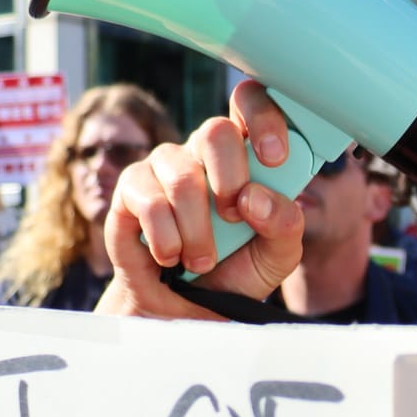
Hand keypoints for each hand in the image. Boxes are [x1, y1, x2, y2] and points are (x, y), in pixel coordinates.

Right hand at [96, 81, 303, 319]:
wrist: (185, 312)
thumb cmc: (233, 273)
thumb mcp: (277, 256)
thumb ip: (286, 225)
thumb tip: (255, 198)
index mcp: (245, 156)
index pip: (250, 104)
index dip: (264, 118)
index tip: (275, 157)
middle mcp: (203, 153)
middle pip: (215, 130)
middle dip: (231, 180)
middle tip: (233, 219)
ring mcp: (164, 167)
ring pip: (183, 176)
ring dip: (198, 232)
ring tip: (202, 260)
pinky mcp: (130, 190)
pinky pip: (148, 201)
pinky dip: (167, 239)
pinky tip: (170, 256)